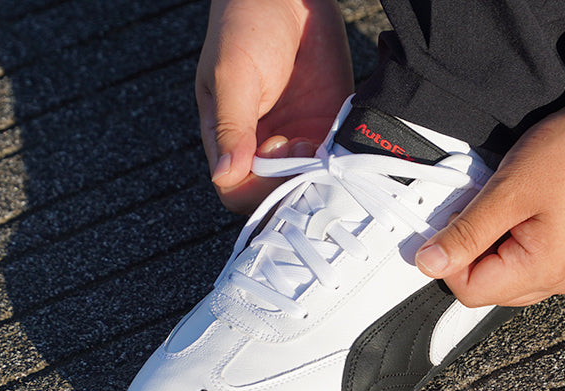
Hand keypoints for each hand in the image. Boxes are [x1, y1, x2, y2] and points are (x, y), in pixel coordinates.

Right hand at [196, 0, 352, 213]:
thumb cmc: (247, 23)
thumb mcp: (233, 74)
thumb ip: (230, 126)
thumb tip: (225, 176)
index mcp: (227, 137)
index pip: (237, 190)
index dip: (258, 187)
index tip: (274, 152)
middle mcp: (260, 144)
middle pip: (275, 193)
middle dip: (291, 182)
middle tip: (302, 146)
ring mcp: (295, 136)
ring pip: (308, 181)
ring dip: (317, 172)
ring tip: (319, 139)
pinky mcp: (326, 124)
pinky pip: (334, 158)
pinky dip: (339, 157)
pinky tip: (336, 135)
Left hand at [414, 0, 564, 307]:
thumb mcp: (505, 192)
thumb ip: (464, 234)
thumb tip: (429, 263)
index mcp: (544, 272)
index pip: (469, 291)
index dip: (448, 259)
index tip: (447, 224)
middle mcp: (562, 279)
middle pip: (489, 287)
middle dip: (471, 251)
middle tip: (479, 206)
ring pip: (508, 274)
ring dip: (492, 243)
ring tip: (504, 203)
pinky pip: (530, 259)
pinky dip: (513, 238)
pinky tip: (521, 206)